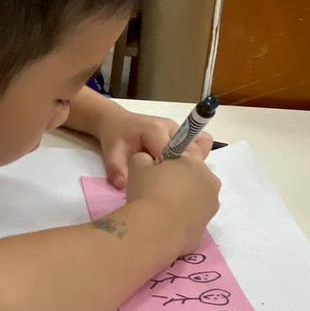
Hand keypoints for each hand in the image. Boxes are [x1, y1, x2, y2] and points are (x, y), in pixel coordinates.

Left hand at [98, 106, 212, 189]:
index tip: (160, 188)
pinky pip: (198, 149)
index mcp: (156, 130)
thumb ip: (115, 169)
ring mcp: (181, 132)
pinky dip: (194, 162)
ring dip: (190, 168)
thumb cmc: (115, 137)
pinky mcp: (185, 137)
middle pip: (190, 153)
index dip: (167, 173)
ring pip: (197, 152)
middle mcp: (173, 128)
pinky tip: (181, 174)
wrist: (118, 122)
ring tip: (175, 181)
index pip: (172, 154)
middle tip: (168, 186)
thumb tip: (122, 185)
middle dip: (183, 172)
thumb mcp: (111, 152)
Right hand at [127, 149, 220, 252]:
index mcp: (195, 163)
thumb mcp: (138, 165)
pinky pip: (193, 219)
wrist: (153, 231)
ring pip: (197, 199)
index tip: (155, 172)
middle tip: (157, 191)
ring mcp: (211, 208)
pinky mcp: (205, 229)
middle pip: (194, 178)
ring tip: (162, 210)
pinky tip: (167, 224)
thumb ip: (145, 158)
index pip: (184, 155)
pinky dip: (183, 220)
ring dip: (184, 201)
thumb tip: (150, 162)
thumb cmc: (147, 192)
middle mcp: (210, 183)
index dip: (168, 163)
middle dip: (180, 181)